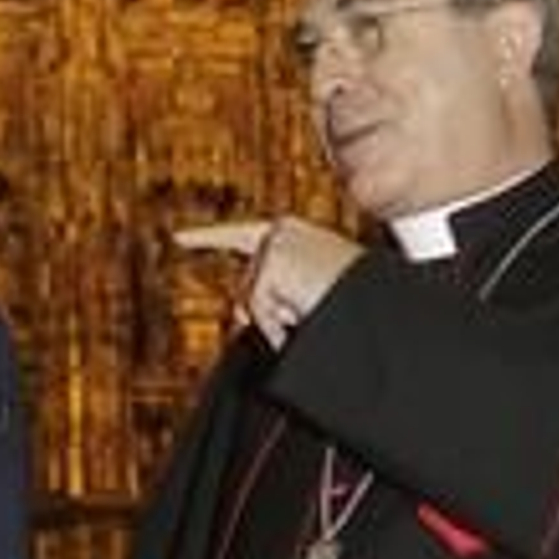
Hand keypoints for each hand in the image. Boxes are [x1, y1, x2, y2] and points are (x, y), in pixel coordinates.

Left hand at [175, 216, 362, 349]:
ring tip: (315, 311)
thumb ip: (274, 295)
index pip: (241, 235)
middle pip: (247, 287)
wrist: (381, 305)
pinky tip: (305, 317)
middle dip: (263, 312)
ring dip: (279, 320)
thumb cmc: (356, 302)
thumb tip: (236, 314)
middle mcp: (282, 232)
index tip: (177, 237)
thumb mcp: (311, 293)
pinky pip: (260, 312)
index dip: (207, 237)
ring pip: (252, 302)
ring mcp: (276, 246)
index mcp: (294, 234)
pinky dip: (278, 326)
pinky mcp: (274, 263)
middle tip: (303, 316)